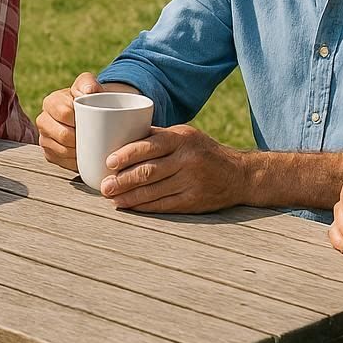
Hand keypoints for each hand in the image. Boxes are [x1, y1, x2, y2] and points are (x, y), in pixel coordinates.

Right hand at [38, 72, 99, 171]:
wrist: (90, 114)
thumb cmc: (89, 99)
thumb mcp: (89, 86)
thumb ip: (88, 83)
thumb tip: (89, 91)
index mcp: (51, 102)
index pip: (65, 113)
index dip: (80, 119)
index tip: (92, 120)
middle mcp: (43, 120)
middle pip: (62, 135)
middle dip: (80, 138)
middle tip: (94, 136)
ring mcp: (44, 138)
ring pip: (62, 150)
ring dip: (78, 151)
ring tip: (90, 146)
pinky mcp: (48, 154)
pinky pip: (61, 162)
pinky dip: (74, 161)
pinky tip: (83, 155)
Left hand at [99, 124, 244, 212]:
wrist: (238, 174)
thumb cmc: (201, 151)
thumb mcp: (184, 135)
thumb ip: (156, 136)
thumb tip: (118, 136)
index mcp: (182, 139)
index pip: (150, 146)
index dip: (127, 155)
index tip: (108, 162)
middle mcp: (187, 159)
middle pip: (149, 171)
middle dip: (123, 180)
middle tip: (104, 186)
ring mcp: (191, 182)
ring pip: (154, 191)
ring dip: (129, 196)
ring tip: (112, 198)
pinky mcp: (194, 201)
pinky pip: (164, 205)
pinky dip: (144, 206)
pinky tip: (129, 206)